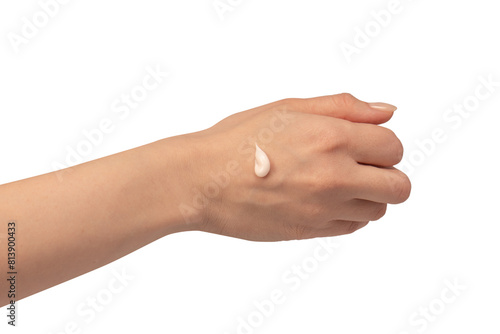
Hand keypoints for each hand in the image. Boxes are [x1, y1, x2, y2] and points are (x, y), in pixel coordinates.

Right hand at [179, 93, 410, 240]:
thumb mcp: (289, 107)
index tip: (364, 144)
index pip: (393, 146)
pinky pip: (352, 227)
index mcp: (331, 137)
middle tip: (361, 166)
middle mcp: (335, 175)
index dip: (382, 144)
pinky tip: (324, 199)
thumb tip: (387, 112)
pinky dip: (348, 214)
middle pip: (398, 186)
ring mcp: (323, 208)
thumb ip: (344, 107)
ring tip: (337, 183)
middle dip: (386, 174)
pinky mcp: (309, 231)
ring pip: (378, 210)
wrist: (201, 180)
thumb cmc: (237, 139)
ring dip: (368, 195)